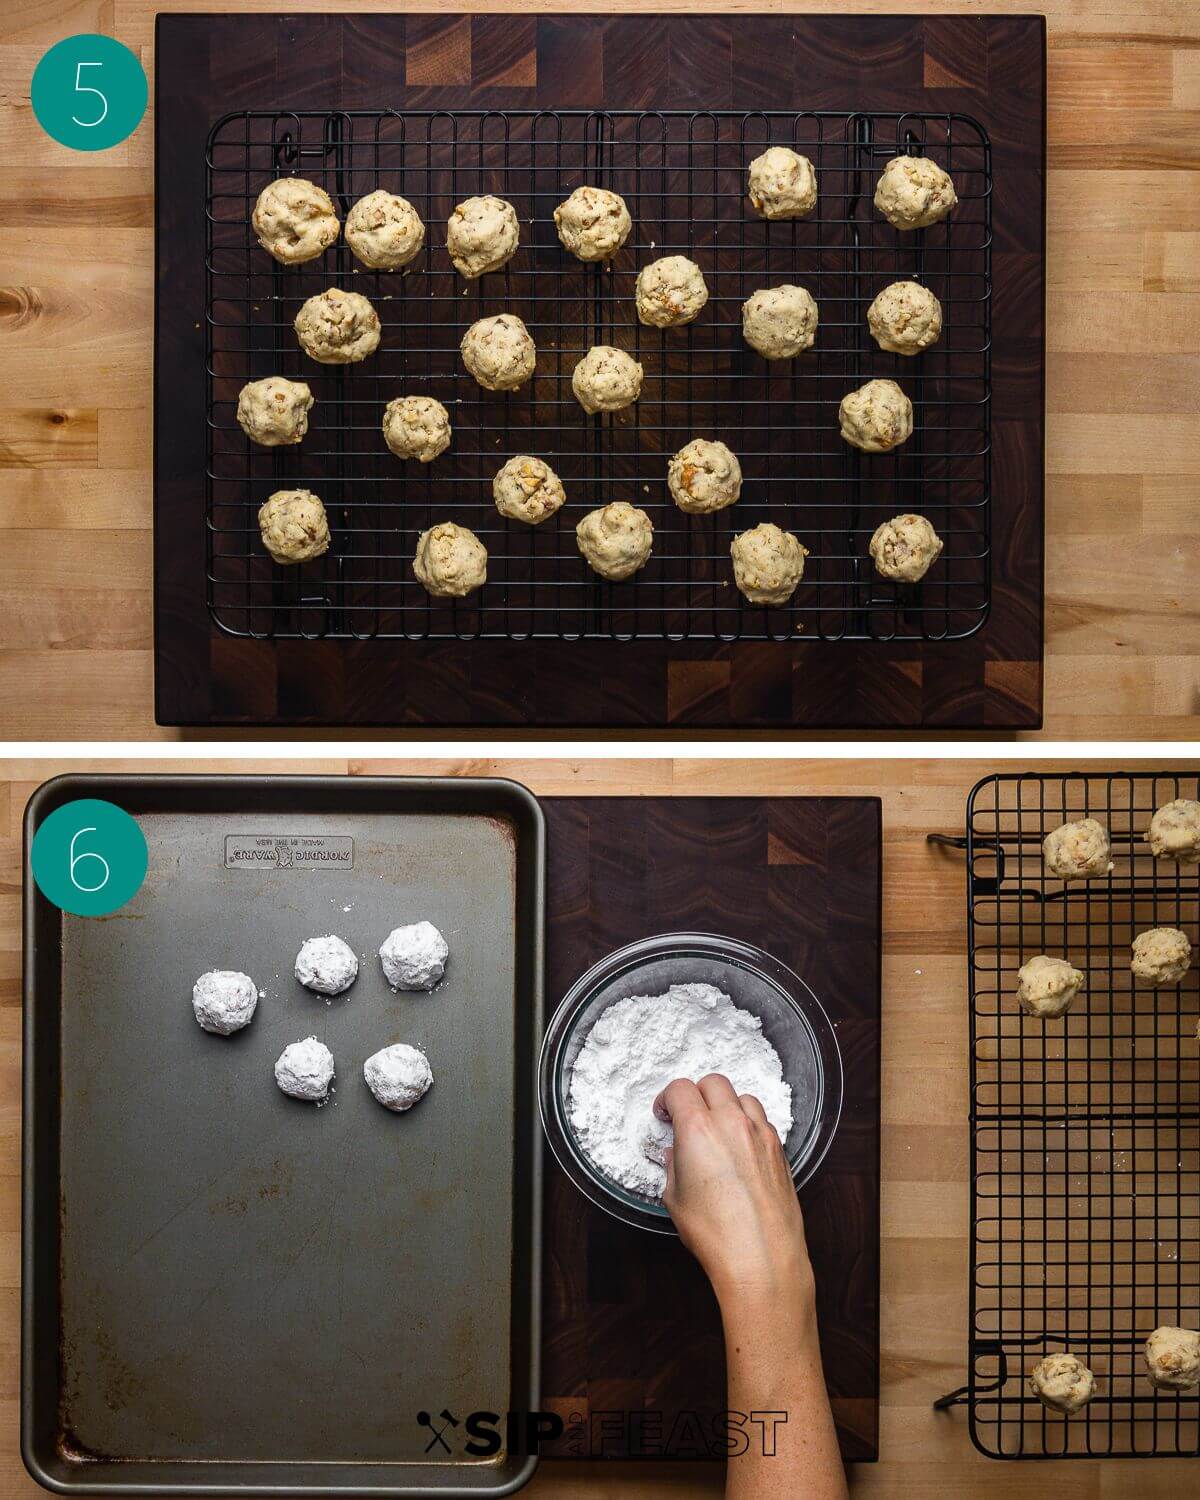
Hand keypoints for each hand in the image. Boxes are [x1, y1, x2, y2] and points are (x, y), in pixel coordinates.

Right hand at [653, 1074, 814, 1312]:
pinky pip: (763, 1122)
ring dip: (727, 1106)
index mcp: (698, 1129)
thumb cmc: (717, 1234)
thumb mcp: (676, 1199)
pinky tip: (741, 1149)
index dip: (668, 1099)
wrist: (762, 1258)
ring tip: (718, 1131)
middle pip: (714, 1083)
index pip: (680, 1089)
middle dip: (697, 1095)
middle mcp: (732, 1123)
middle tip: (689, 1117)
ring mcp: (761, 1134)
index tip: (665, 1113)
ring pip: (743, 1098)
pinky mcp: (780, 1150)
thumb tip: (676, 1155)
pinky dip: (749, 1126)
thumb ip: (673, 1167)